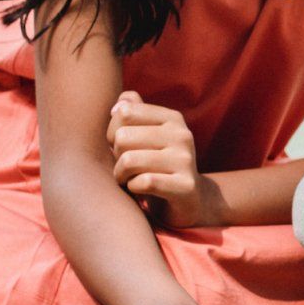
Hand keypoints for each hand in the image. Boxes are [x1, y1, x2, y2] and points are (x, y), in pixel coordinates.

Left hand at [108, 92, 223, 228]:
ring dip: (120, 175)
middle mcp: (182, 135)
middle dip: (115, 156)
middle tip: (125, 167)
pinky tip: (140, 191)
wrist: (190, 201)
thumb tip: (120, 103)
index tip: (122, 146)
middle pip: (122, 137)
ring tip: (128, 179)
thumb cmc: (158, 165)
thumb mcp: (147, 136)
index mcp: (172, 118)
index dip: (112, 132)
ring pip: (129, 160)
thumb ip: (134, 113)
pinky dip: (133, 189)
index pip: (125, 112)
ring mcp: (186, 161)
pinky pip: (143, 183)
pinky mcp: (186, 186)